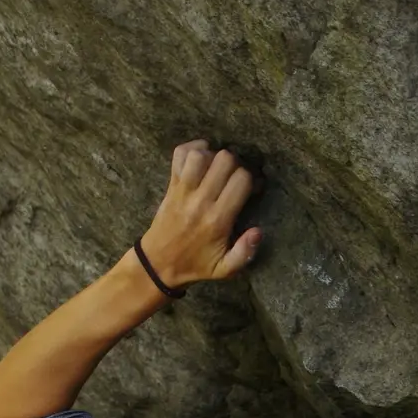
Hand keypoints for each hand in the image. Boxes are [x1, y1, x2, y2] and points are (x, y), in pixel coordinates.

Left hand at [139, 140, 261, 289]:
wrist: (159, 264)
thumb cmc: (196, 265)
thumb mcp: (225, 269)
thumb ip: (245, 253)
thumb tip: (258, 232)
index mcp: (218, 220)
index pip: (241, 180)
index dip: (252, 179)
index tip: (252, 189)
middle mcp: (201, 200)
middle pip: (224, 160)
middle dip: (236, 164)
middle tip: (235, 177)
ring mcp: (183, 190)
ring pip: (201, 154)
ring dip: (213, 156)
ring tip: (217, 169)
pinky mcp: (171, 184)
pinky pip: (179, 154)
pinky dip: (192, 149)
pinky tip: (201, 158)